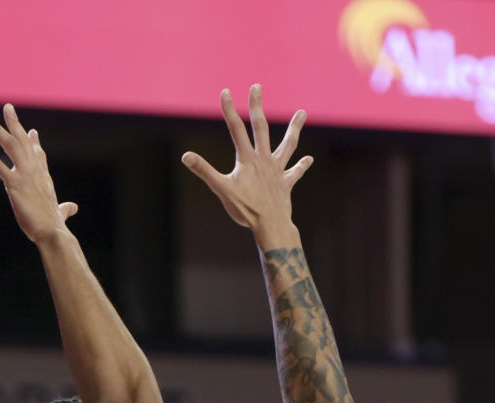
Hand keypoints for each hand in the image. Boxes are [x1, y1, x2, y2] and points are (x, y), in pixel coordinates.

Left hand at [0, 103, 77, 242]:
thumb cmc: (54, 226)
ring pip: (8, 143)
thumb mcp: (60, 213)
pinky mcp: (14, 184)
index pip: (38, 154)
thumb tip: (73, 208)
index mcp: (43, 176)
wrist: (52, 232)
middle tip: (7, 106)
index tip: (30, 131)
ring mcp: (24, 174)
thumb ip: (65, 209)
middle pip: (22, 140)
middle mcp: (34, 169)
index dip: (33, 142)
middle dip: (14, 122)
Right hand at [182, 85, 312, 243]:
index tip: (225, 92)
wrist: (270, 224)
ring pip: (288, 145)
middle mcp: (264, 159)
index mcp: (247, 159)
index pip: (236, 129)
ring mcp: (277, 170)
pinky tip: (309, 159)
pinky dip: (301, 166)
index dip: (229, 110)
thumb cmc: (245, 209)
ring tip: (302, 113)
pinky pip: (295, 173)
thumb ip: (204, 170)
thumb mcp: (221, 189)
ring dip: (294, 128)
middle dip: (257, 106)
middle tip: (256, 87)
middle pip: (261, 127)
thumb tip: (185, 157)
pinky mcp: (285, 183)